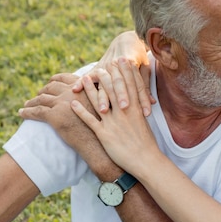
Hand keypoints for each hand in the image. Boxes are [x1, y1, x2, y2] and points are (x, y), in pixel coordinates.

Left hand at [19, 74, 115, 176]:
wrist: (98, 144)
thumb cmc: (102, 127)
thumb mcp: (102, 106)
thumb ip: (94, 96)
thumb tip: (84, 93)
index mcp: (83, 88)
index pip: (65, 78)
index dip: (55, 80)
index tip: (50, 82)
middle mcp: (72, 92)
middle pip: (51, 87)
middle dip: (43, 91)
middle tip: (38, 96)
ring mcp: (62, 103)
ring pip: (41, 99)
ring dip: (32, 102)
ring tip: (27, 105)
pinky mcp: (54, 116)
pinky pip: (36, 112)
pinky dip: (27, 112)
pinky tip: (21, 113)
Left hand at [71, 60, 159, 175]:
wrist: (146, 161)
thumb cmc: (147, 145)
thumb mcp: (144, 124)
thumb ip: (138, 111)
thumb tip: (136, 104)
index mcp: (136, 109)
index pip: (129, 86)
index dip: (124, 72)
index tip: (120, 60)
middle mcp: (125, 113)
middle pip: (114, 89)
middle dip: (106, 75)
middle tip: (101, 63)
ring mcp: (114, 123)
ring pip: (100, 101)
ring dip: (90, 89)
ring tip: (83, 79)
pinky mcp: (105, 135)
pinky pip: (90, 120)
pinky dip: (80, 111)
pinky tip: (73, 103)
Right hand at [72, 31, 154, 115]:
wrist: (126, 40)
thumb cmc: (138, 57)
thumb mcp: (145, 68)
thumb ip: (145, 85)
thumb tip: (152, 103)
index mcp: (130, 64)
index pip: (137, 84)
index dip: (142, 98)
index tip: (146, 112)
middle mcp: (116, 65)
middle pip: (119, 83)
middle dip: (122, 96)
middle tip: (124, 109)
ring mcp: (105, 66)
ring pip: (104, 83)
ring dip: (103, 97)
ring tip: (103, 110)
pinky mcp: (96, 68)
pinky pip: (87, 76)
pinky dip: (81, 82)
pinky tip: (75, 90)